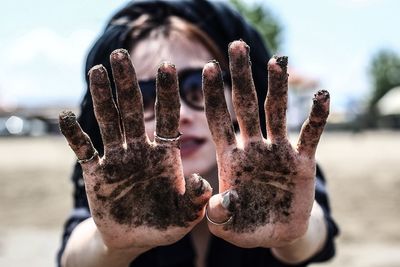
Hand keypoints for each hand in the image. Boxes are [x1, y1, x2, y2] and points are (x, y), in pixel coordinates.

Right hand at [59, 49, 211, 249]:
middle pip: (133, 111)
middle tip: (121, 54)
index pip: (167, 118)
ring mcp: (117, 159)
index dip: (167, 93)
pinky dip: (74, 135)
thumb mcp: (185, 216)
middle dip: (128, 84)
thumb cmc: (164, 225)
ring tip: (97, 71)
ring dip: (102, 98)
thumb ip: (195, 201)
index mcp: (164, 155)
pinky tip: (66, 116)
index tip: (169, 66)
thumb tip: (201, 183)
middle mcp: (140, 150)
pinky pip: (84, 150)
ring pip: (109, 122)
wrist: (133, 239)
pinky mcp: (96, 173)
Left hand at [203, 40, 328, 247]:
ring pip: (276, 113)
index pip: (218, 120)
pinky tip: (322, 96)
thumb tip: (219, 202)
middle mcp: (253, 148)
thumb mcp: (228, 225)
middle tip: (237, 46)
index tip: (207, 68)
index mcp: (230, 158)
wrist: (276, 234)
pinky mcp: (302, 163)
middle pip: (245, 106)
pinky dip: (316, 117)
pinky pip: (310, 135)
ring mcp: (278, 153)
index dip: (212, 95)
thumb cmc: (246, 227)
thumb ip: (219, 214)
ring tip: (275, 61)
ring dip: (277, 87)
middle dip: (240, 77)